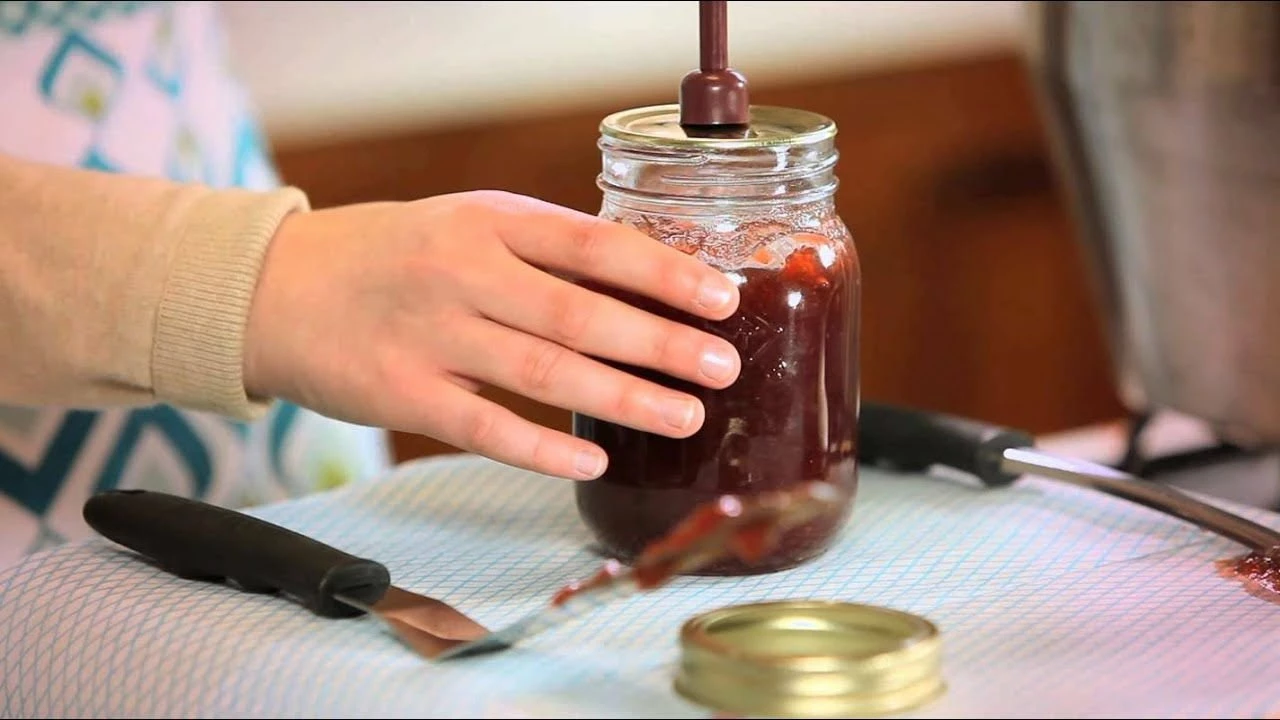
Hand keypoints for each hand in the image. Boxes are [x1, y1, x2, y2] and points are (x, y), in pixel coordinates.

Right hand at [243, 190, 740, 480]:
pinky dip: (545, 448)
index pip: (594, 244)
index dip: (664, 273)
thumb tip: (644, 279)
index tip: (722, 297)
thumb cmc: (393, 255)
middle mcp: (462, 273)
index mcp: (487, 222)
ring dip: (624, 398)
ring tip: (685, 416)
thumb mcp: (465, 225)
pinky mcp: (402, 394)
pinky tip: (594, 460)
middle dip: (662, 342)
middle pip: (580, 312)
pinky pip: (487, 428)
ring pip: (545, 372)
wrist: (278, 287)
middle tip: (722, 366)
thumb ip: (542, 249)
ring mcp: (430, 335)